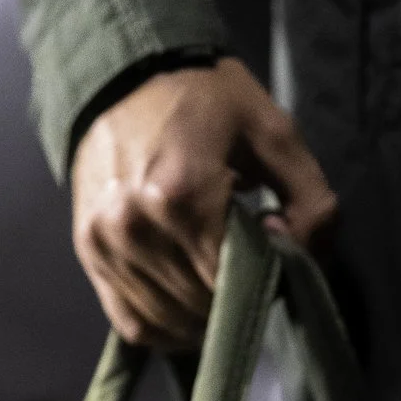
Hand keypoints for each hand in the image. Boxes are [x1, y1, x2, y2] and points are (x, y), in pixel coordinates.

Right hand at [70, 56, 336, 349]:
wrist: (122, 75)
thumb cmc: (204, 100)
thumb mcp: (275, 133)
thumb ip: (311, 201)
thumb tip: (301, 257)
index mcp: (182, 194)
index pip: (234, 281)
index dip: (265, 281)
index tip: (276, 256)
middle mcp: (135, 227)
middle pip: (203, 306)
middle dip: (236, 297)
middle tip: (249, 264)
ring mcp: (106, 246)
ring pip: (170, 322)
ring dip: (204, 317)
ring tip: (219, 280)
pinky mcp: (89, 255)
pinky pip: (134, 323)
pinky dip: (168, 326)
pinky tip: (190, 306)